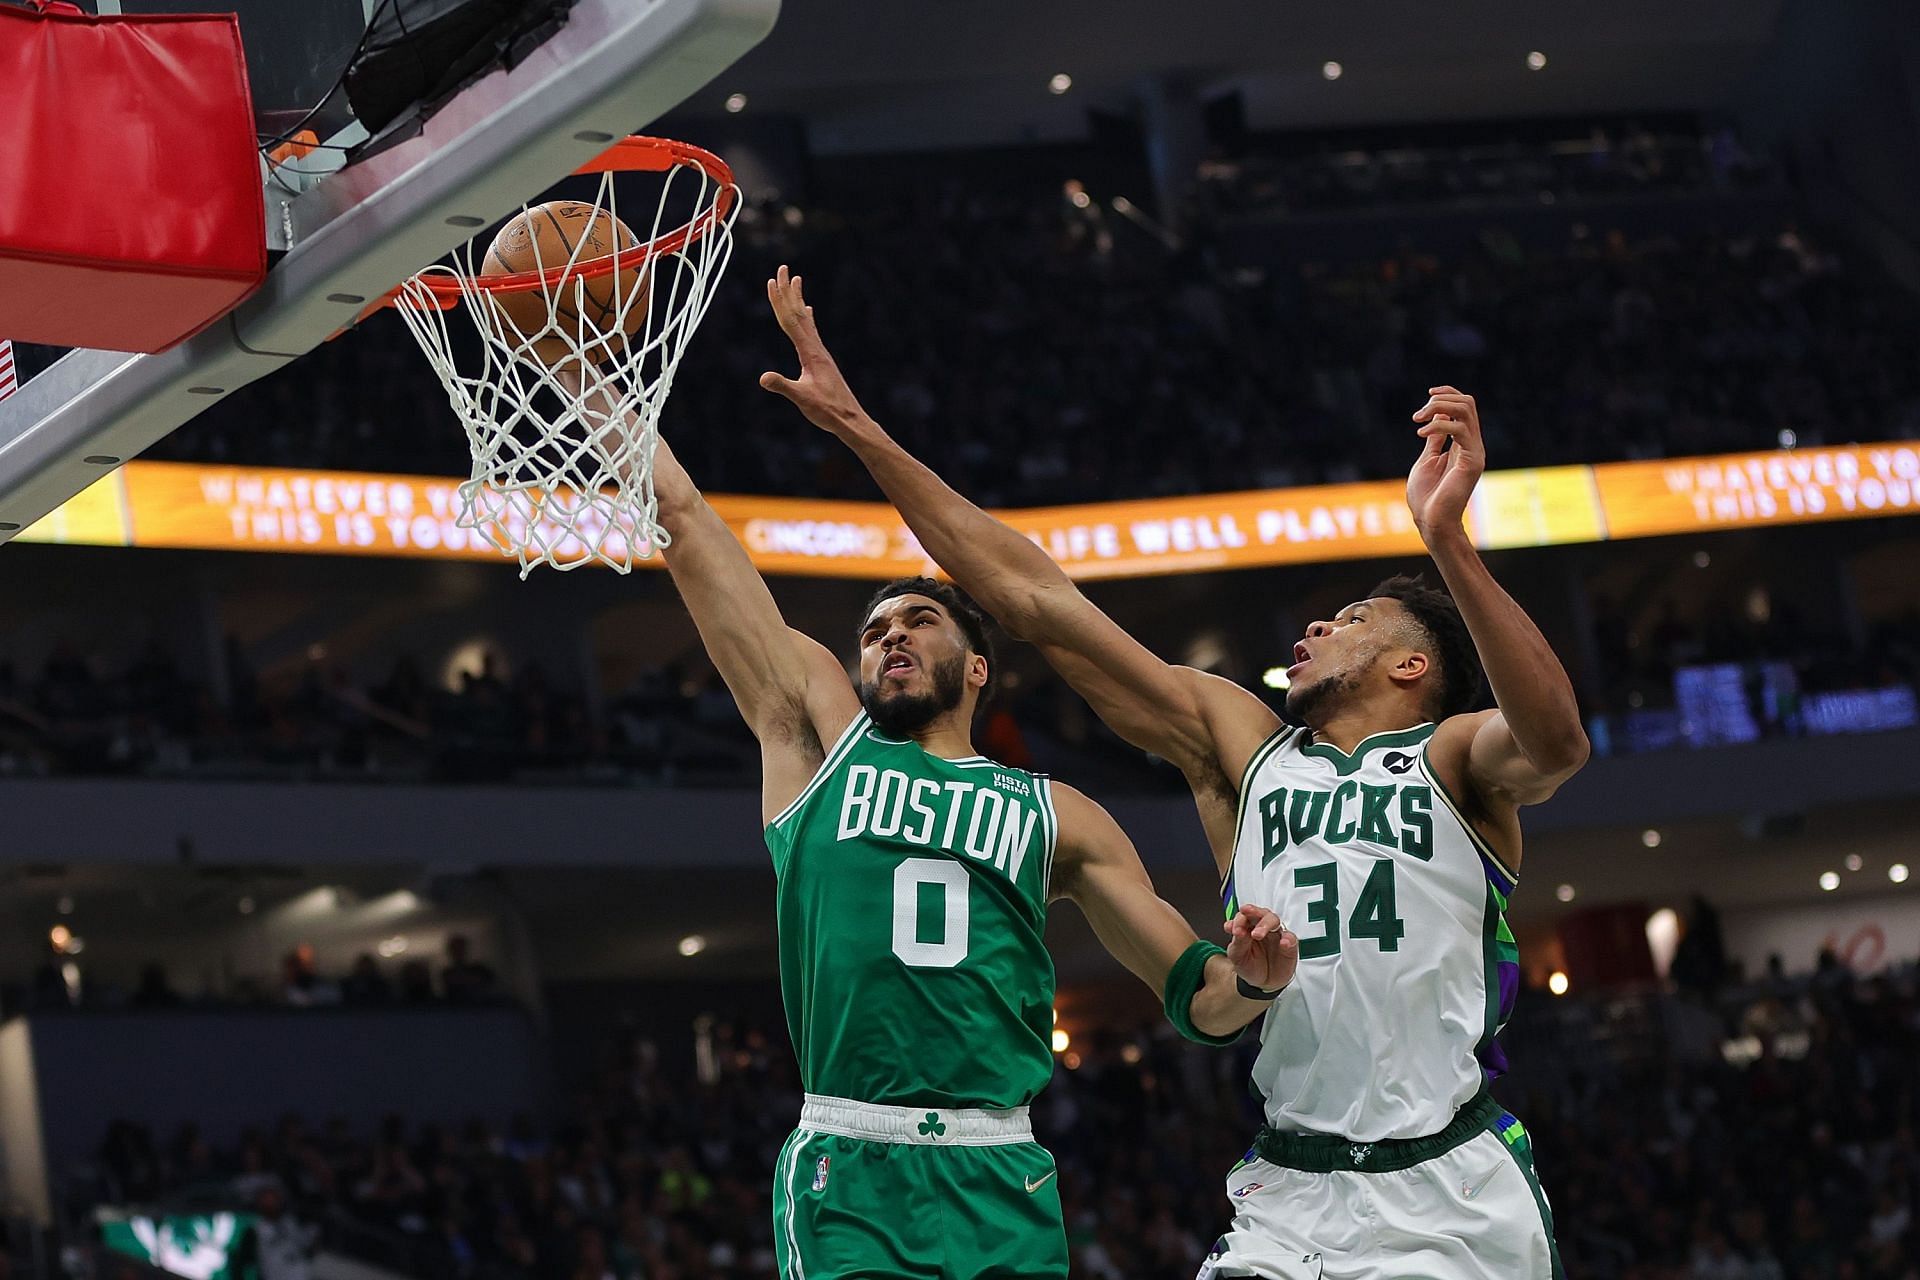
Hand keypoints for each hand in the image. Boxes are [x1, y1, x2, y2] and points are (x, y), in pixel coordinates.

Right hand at [759, 265, 870, 437]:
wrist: (850, 420)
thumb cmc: (827, 411)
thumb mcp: (802, 399)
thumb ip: (783, 386)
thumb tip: (763, 378)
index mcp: (810, 352)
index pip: (790, 320)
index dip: (780, 300)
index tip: (772, 280)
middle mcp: (817, 348)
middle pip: (799, 313)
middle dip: (788, 290)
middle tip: (782, 268)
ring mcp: (820, 353)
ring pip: (806, 319)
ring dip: (798, 299)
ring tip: (796, 280)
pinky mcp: (822, 361)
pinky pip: (811, 332)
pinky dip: (807, 318)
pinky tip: (810, 312)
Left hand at [1224, 905, 1298, 993]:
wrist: (1262, 983)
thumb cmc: (1249, 965)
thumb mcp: (1238, 956)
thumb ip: (1238, 942)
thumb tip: (1238, 930)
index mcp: (1247, 927)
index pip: (1244, 916)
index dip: (1239, 919)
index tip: (1233, 928)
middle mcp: (1262, 926)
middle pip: (1260, 913)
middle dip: (1254, 914)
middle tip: (1247, 925)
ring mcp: (1276, 934)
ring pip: (1274, 920)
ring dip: (1266, 924)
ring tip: (1258, 934)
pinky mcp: (1289, 945)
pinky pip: (1291, 938)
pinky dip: (1288, 939)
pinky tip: (1283, 943)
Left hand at [1408, 386, 1486, 537]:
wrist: (1431, 521)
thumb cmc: (1426, 496)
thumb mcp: (1428, 459)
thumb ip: (1436, 438)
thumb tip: (1438, 415)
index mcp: (1461, 443)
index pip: (1464, 406)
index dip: (1448, 394)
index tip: (1428, 394)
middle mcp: (1471, 445)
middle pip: (1467, 402)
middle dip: (1441, 399)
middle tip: (1419, 414)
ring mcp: (1474, 452)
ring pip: (1466, 409)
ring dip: (1439, 407)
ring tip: (1419, 420)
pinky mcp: (1472, 461)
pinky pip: (1460, 429)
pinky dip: (1438, 425)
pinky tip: (1421, 433)